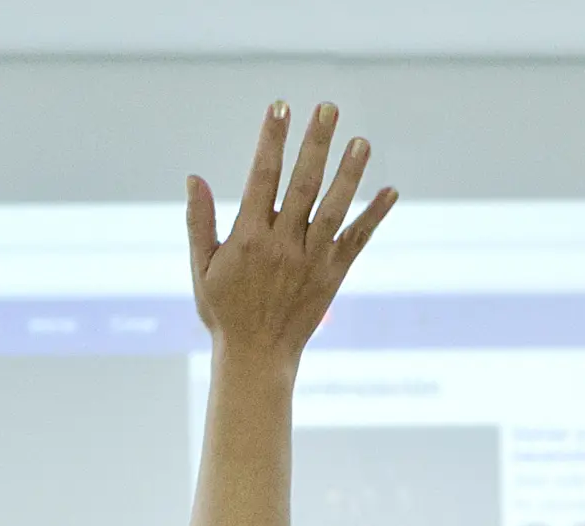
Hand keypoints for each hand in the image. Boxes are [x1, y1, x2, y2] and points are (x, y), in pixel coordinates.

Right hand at [185, 101, 396, 370]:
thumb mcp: (202, 268)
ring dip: (349, 174)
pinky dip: (374, 217)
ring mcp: (311, 261)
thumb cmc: (224, 312)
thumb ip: (199, 222)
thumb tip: (194, 178)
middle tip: (328, 108)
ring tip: (362, 141)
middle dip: (315, 143)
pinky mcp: (332, 275)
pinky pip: (356, 241)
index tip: (280, 107)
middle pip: (303, 184)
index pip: (262, 177)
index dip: (272, 140)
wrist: (257, 358)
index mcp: (249, 238)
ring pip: (334, 208)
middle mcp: (283, 245)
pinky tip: (390, 191)